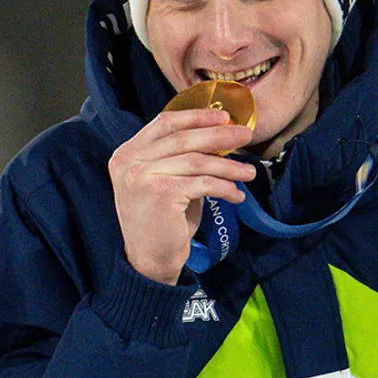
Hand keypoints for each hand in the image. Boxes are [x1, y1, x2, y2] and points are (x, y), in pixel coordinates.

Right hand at [108, 108, 255, 283]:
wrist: (149, 261)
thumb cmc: (161, 221)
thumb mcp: (165, 181)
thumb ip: (181, 158)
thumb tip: (220, 137)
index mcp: (127, 153)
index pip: (165, 123)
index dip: (197, 116)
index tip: (224, 117)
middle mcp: (129, 161)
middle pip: (184, 138)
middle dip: (219, 135)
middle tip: (245, 136)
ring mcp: (142, 176)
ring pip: (197, 161)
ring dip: (229, 166)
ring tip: (249, 172)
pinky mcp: (160, 193)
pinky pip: (203, 183)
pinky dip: (225, 187)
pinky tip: (237, 195)